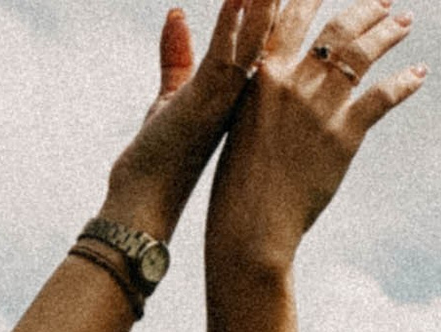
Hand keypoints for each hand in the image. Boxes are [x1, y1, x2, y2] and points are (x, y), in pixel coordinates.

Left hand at [104, 0, 273, 242]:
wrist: (146, 203)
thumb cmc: (159, 159)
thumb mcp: (172, 97)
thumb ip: (176, 55)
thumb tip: (175, 14)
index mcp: (243, 96)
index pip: (269, 41)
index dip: (281, 11)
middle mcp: (245, 95)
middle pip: (275, 35)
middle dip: (295, 4)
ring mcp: (229, 96)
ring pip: (257, 38)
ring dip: (267, 3)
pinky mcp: (206, 96)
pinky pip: (224, 49)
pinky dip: (232, 18)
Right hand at [205, 0, 423, 277]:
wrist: (252, 224)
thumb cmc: (239, 182)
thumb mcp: (241, 123)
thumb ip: (262, 92)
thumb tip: (276, 80)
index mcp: (263, 75)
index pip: (292, 18)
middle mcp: (293, 82)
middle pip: (336, 30)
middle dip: (363, 10)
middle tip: (382, 2)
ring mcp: (320, 106)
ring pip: (361, 54)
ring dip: (387, 34)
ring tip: (404, 23)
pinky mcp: (343, 134)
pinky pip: (381, 97)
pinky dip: (404, 82)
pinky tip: (419, 74)